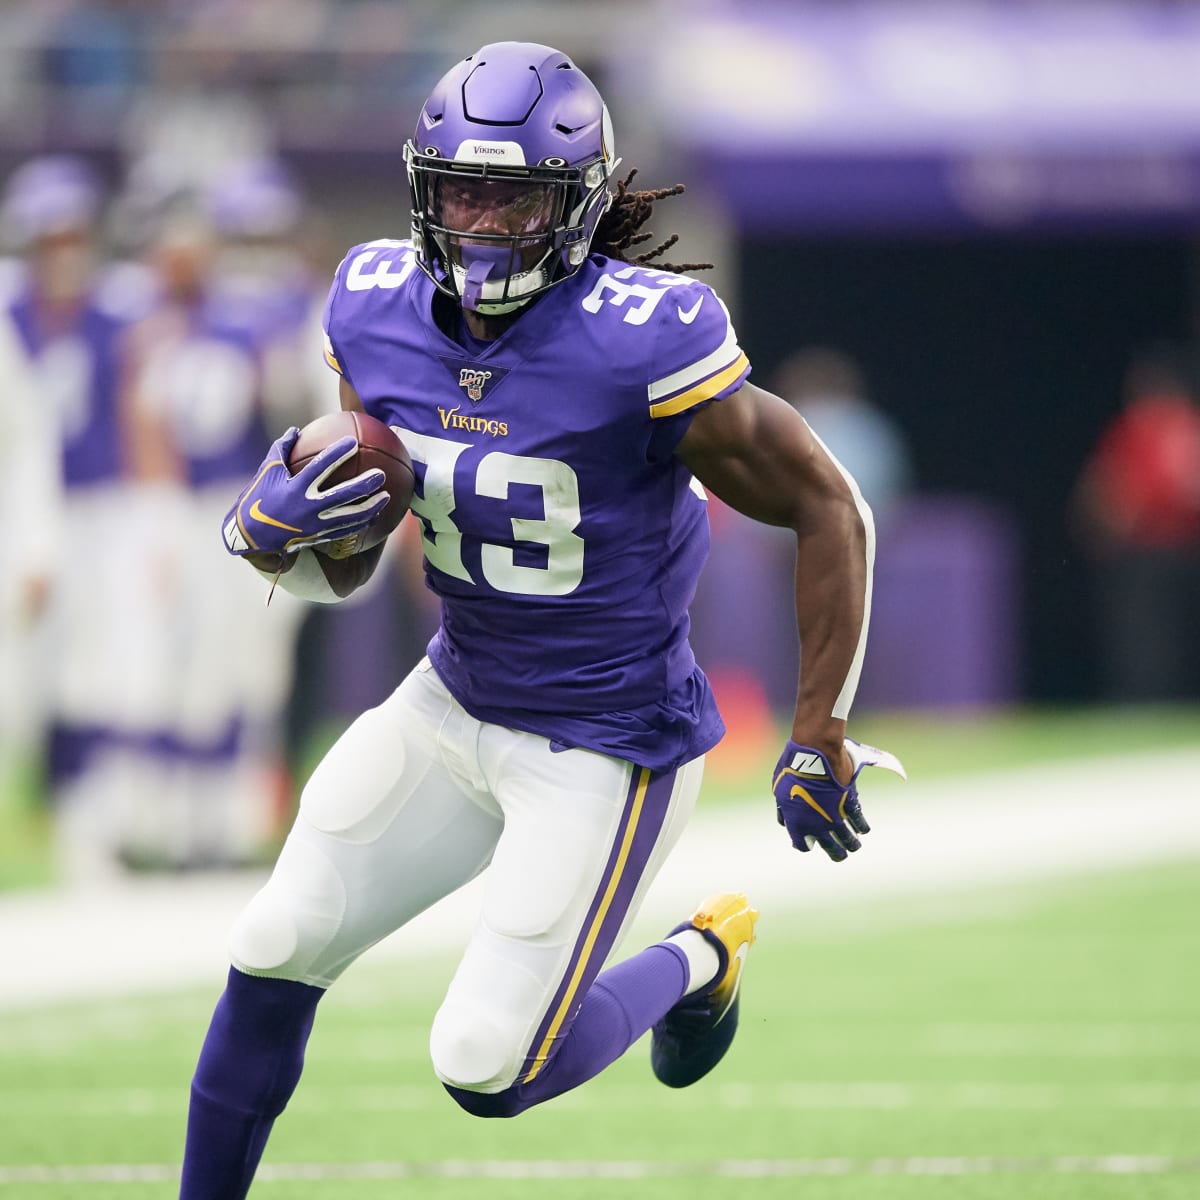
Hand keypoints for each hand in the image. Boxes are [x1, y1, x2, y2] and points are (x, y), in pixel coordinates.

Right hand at [221, 427, 388, 557]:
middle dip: (363, 484)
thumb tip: (296, 429)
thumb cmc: (259, 496)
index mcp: (294, 488)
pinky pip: (345, 530)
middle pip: (342, 495)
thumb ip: (283, 448)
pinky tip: (375, 515)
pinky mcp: (319, 536)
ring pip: (349, 517)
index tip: (352, 442)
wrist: (252, 535)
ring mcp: (315, 524)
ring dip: (370, 508)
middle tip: (381, 474)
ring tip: (387, 497)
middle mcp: (307, 506)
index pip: (319, 467)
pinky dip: (361, 523)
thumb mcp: (267, 470)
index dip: (336, 454)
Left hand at [772, 737, 905, 861]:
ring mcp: (834, 816)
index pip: (802, 845)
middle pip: (830, 848)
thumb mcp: (779, 791)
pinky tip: (863, 829)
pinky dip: (862, 826)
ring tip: (854, 846)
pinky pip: (859, 822)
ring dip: (852, 844)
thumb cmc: (793, 768)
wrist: (813, 753)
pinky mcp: (849, 804)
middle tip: (840, 854)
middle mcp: (816, 825)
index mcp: (797, 823)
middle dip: (836, 853)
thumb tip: (785, 822)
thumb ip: (784, 809)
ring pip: (848, 839)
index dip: (807, 845)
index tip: (812, 843)